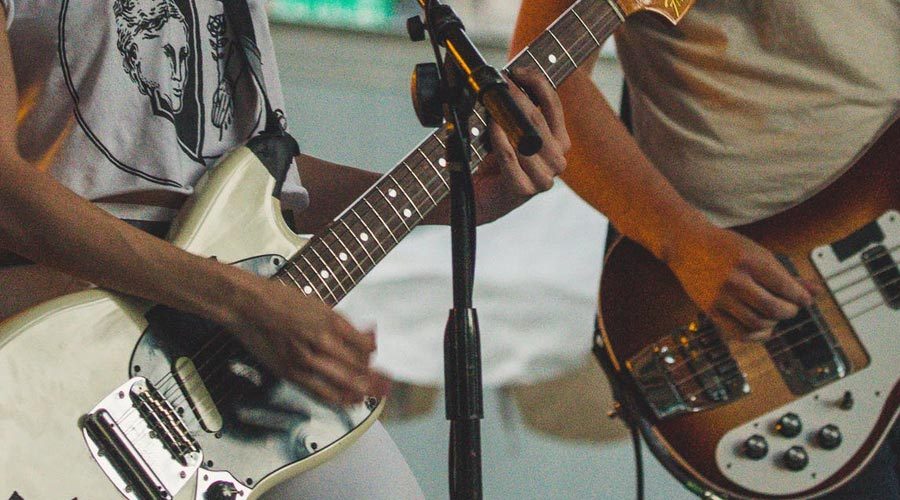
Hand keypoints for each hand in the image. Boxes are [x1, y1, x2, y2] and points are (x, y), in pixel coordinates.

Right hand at [223, 270, 390, 404]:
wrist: (247, 305)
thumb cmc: (278, 300)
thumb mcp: (317, 304)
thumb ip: (341, 323)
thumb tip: (365, 335)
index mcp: (330, 320)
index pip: (364, 346)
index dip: (372, 352)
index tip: (372, 353)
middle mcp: (321, 341)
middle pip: (359, 368)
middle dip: (375, 377)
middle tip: (385, 383)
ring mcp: (305, 360)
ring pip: (344, 384)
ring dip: (362, 390)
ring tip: (372, 393)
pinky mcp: (291, 373)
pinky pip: (322, 393)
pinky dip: (340, 399)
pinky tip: (349, 400)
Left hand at [473, 69, 569, 223]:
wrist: (474, 199)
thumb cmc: (490, 162)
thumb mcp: (505, 129)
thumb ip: (512, 107)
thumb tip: (498, 76)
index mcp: (559, 143)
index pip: (554, 106)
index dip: (536, 84)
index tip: (515, 72)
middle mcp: (558, 162)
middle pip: (539, 120)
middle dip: (516, 98)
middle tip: (497, 84)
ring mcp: (544, 179)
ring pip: (527, 138)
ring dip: (507, 118)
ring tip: (489, 105)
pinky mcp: (523, 191)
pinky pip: (512, 158)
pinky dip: (500, 140)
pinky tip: (492, 127)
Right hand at [665, 224, 819, 340]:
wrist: (686, 245)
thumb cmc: (726, 247)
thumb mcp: (757, 253)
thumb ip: (786, 274)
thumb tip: (817, 292)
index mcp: (750, 261)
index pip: (786, 287)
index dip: (801, 298)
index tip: (804, 300)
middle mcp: (734, 280)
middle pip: (774, 308)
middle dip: (789, 311)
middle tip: (791, 308)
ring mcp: (720, 296)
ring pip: (757, 323)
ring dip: (773, 323)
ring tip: (774, 315)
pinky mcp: (709, 309)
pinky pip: (737, 332)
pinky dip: (755, 335)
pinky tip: (762, 327)